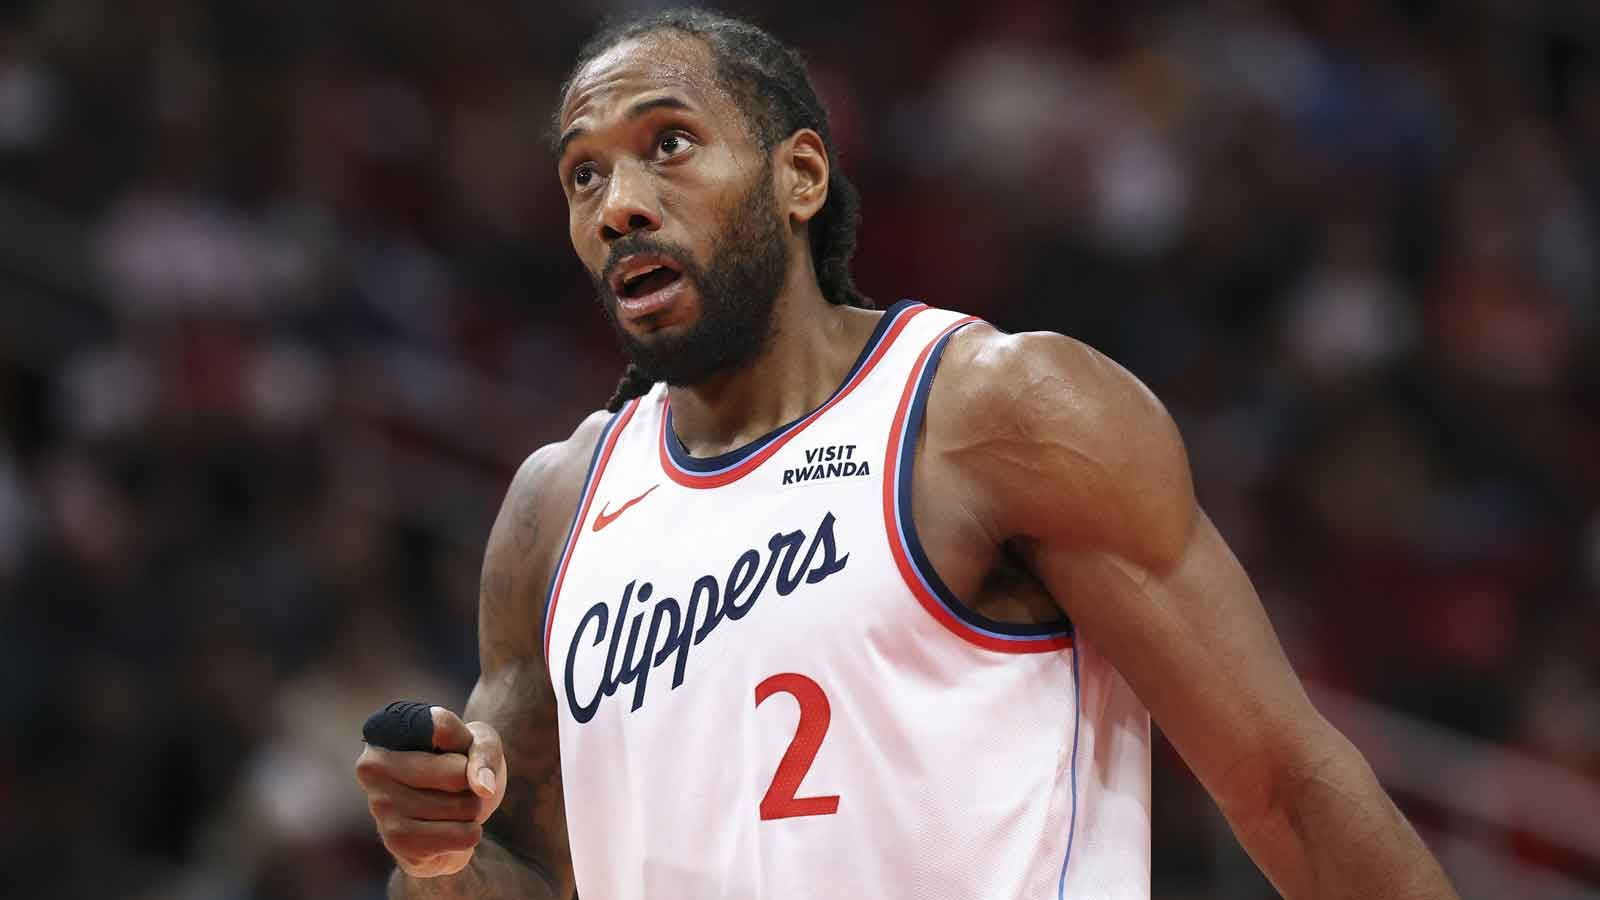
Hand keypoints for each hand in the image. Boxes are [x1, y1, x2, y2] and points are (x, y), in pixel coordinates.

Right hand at [355, 706, 507, 877]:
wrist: (448, 819)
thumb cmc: (460, 768)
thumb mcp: (478, 743)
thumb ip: (484, 751)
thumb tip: (483, 788)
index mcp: (386, 730)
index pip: (443, 727)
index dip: (465, 742)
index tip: (454, 748)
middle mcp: (374, 766)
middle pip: (456, 773)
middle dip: (471, 783)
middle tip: (453, 785)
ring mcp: (381, 805)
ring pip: (463, 806)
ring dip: (471, 810)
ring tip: (448, 808)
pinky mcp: (397, 841)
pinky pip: (463, 836)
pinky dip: (468, 835)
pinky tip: (445, 831)